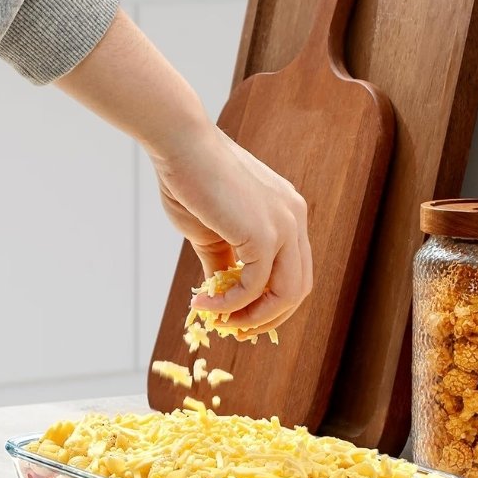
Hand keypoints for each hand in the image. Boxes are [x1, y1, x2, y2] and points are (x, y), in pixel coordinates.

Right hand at [56, 10, 312, 334]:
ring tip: (221, 321)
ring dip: (253, 317)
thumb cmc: (191, 180)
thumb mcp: (211, 231)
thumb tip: (222, 295)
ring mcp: (285, 226)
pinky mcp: (265, 234)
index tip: (241, 318)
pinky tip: (207, 302)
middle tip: (235, 331)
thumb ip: (224, 262)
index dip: (271, 303)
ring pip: (286, 294)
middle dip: (267, 318)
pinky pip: (254, 287)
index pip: (294, 271)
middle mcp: (295, 219)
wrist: (179, 145)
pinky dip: (231, 303)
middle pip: (298, 289)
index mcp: (288, 215)